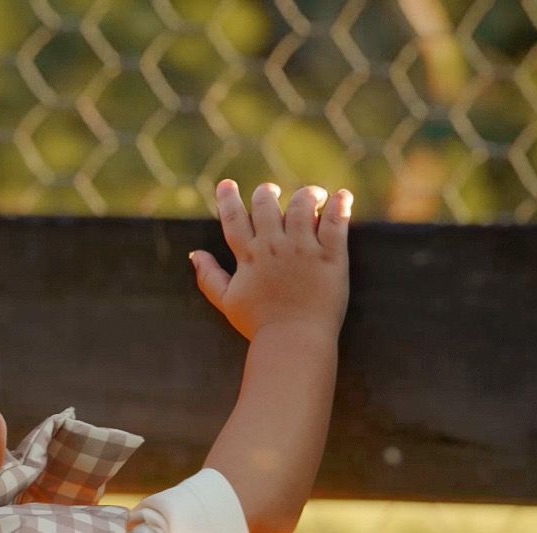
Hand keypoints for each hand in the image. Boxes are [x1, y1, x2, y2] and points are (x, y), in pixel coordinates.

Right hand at [190, 180, 351, 341]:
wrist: (293, 344)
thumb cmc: (259, 326)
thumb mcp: (228, 303)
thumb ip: (209, 277)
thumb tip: (194, 255)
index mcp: (249, 257)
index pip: (234, 218)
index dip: (228, 198)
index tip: (227, 185)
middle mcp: (274, 247)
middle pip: (266, 203)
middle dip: (267, 193)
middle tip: (273, 194)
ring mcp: (303, 250)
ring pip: (303, 204)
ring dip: (308, 194)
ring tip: (315, 196)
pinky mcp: (330, 256)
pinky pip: (336, 221)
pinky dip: (340, 204)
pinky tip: (342, 197)